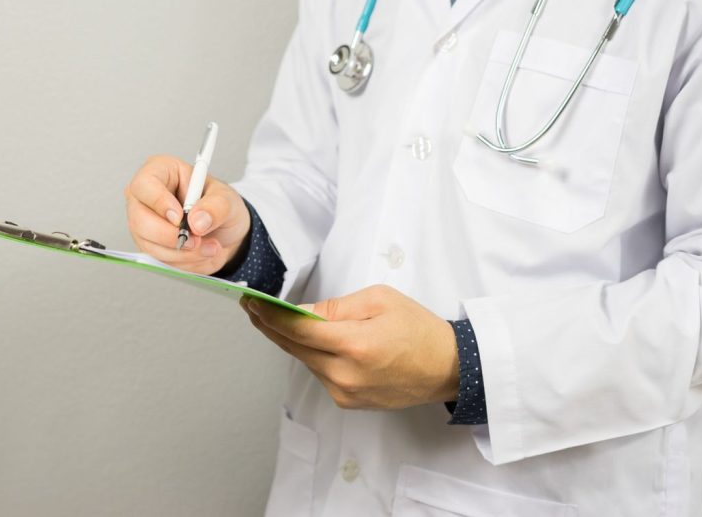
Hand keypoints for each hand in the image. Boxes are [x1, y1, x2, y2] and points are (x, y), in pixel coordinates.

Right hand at [124, 154, 250, 273]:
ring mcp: (143, 223)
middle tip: (196, 240)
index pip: (144, 184)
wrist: (223, 231)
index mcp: (160, 172)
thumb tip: (197, 221)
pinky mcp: (149, 245)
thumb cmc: (218, 206)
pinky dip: (183, 261)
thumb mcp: (227, 199)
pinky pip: (159, 259)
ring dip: (183, 252)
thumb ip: (216, 207)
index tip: (180, 217)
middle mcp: (145, 198)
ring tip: (209, 246)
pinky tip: (200, 252)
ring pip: (150, 244)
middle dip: (169, 235)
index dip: (159, 202)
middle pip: (140, 219)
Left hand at [241, 285, 459, 409]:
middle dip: (270, 325)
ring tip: (274, 318)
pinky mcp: (348, 402)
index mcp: (354, 345)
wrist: (450, 368)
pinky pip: (320, 373)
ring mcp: (345, 392)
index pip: (298, 329)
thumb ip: (336, 306)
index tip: (251, 302)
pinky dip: (312, 355)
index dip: (269, 315)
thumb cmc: (419, 329)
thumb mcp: (380, 300)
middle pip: (293, 347)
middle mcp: (345, 375)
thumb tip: (301, 312)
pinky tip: (311, 341)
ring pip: (305, 360)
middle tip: (252, 307)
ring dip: (291, 341)